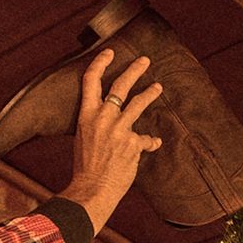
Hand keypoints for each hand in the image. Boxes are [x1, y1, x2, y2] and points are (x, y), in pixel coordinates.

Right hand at [59, 49, 163, 233]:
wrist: (92, 190)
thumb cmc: (86, 167)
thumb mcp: (84, 139)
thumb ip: (98, 124)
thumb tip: (113, 119)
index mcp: (86, 116)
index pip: (91, 81)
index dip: (100, 63)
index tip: (109, 52)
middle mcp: (103, 118)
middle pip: (121, 85)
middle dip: (134, 70)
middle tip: (145, 60)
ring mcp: (119, 129)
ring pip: (138, 103)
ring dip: (150, 93)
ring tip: (158, 87)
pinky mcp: (133, 143)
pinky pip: (146, 139)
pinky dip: (149, 142)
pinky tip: (154, 144)